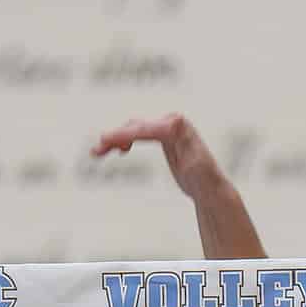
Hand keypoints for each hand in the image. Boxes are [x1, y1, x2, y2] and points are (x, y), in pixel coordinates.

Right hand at [91, 113, 227, 201]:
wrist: (209, 185)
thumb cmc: (205, 179)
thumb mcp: (196, 169)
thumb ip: (189, 156)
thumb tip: (183, 144)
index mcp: (178, 126)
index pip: (145, 128)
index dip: (124, 134)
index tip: (105, 141)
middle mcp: (171, 121)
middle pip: (136, 126)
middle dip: (114, 137)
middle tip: (96, 150)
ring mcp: (165, 126)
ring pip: (134, 129)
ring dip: (115, 138)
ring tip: (97, 152)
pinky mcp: (161, 135)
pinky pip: (137, 134)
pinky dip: (124, 140)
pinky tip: (117, 150)